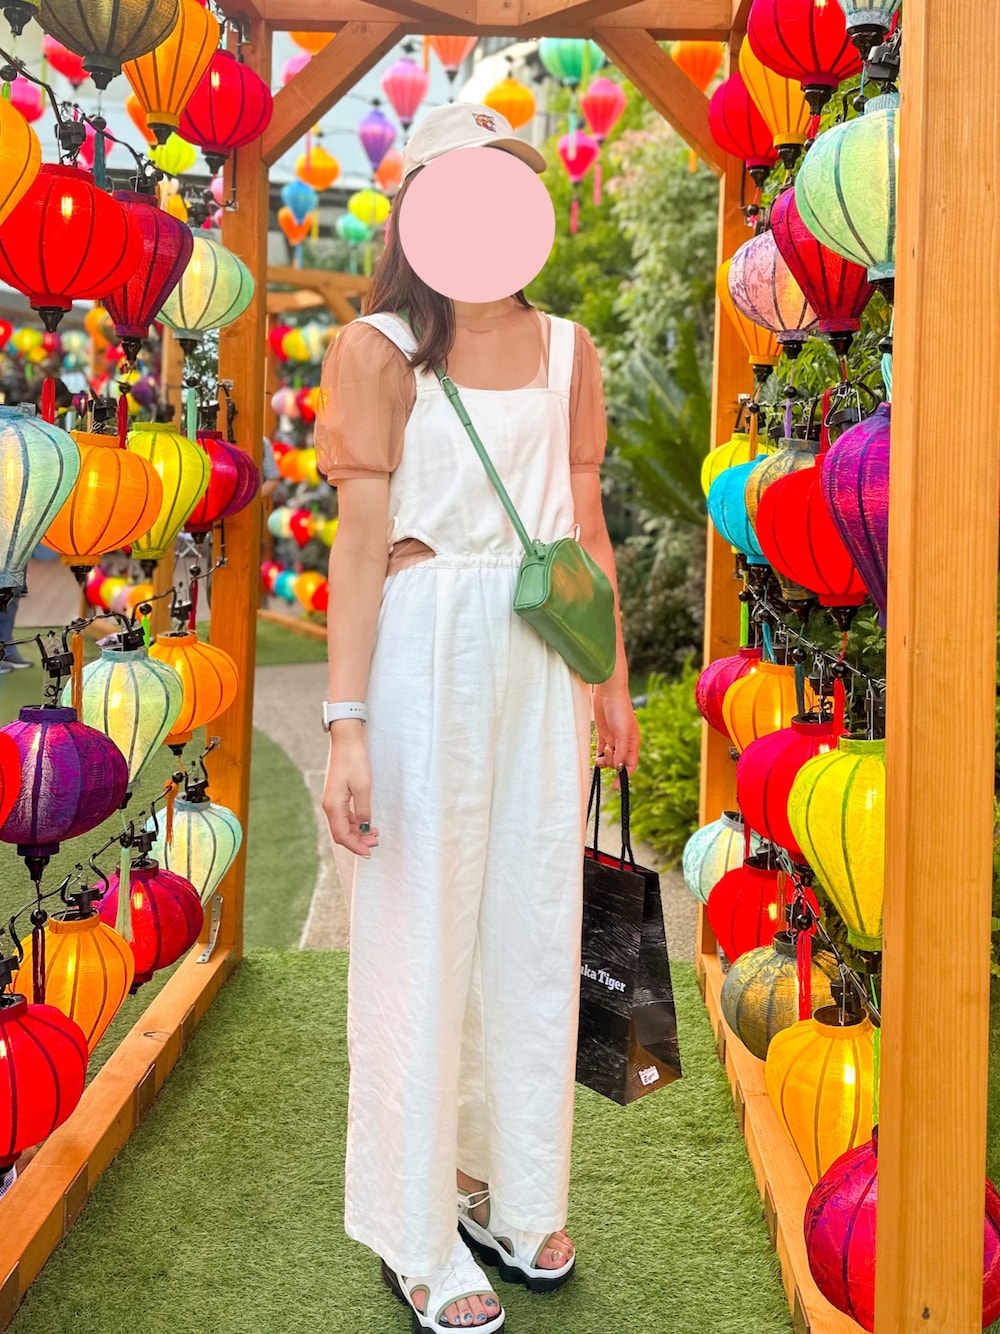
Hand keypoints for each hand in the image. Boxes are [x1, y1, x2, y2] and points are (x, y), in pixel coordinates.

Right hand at [322, 723, 379, 856]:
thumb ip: (363, 810)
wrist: (347, 739)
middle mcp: (329, 805)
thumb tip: (364, 827)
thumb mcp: (363, 787)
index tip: (369, 852)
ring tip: (374, 833)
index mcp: (333, 806)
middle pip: (341, 832)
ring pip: (343, 824)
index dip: (355, 846)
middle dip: (358, 840)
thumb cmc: (354, 760)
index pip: (342, 836)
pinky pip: (344, 814)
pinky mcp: (337, 793)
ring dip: (357, 831)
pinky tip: (366, 821)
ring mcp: (332, 799)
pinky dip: (355, 821)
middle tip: (376, 842)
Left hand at [593, 684, 639, 778]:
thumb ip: (621, 750)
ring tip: (599, 760)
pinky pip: (603, 749)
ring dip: (605, 761)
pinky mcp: (604, 734)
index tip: (616, 787)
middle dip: (612, 765)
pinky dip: (600, 755)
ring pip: (611, 757)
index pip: (630, 764)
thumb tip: (620, 767)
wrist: (608, 693)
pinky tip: (597, 759)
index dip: (624, 776)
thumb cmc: (619, 710)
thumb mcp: (622, 732)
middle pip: (619, 762)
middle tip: (605, 759)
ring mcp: (614, 738)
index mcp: (633, 743)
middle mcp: (624, 742)